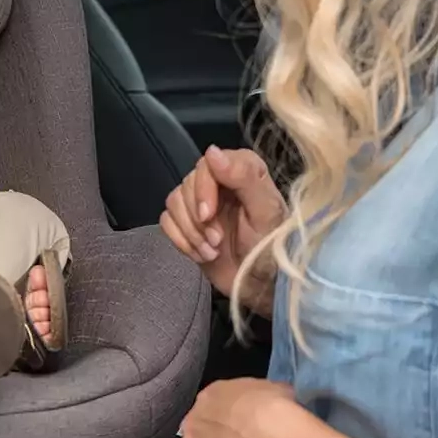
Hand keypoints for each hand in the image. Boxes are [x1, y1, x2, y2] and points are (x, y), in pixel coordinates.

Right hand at [161, 146, 286, 313]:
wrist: (260, 285)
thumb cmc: (271, 249)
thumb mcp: (265, 212)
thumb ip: (244, 177)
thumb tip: (212, 152)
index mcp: (243, 169)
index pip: (207, 164)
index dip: (202, 190)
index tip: (208, 216)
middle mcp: (220, 181)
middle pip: (187, 185)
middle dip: (198, 219)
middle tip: (217, 241)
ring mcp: (201, 202)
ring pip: (174, 203)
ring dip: (191, 233)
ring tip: (213, 250)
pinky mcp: (187, 223)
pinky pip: (167, 221)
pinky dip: (181, 241)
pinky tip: (202, 253)